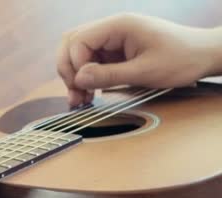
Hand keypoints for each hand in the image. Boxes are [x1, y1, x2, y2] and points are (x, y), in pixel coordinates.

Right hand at [57, 13, 221, 106]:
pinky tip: (88, 93)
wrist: (203, 55)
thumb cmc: (181, 59)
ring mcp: (112, 39)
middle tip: (74, 93)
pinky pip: (90, 61)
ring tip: (79, 98)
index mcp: (118, 26)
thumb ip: (108, 75)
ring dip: (75, 75)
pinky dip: (85, 77)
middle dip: (68, 69)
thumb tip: (78, 79)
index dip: (74, 65)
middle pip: (71, 43)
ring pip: (78, 53)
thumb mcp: (144, 71)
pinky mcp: (115, 50)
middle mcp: (111, 28)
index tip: (82, 87)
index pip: (78, 41)